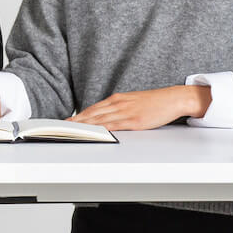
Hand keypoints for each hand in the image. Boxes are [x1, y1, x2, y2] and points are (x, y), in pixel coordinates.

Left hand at [68, 85, 209, 130]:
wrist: (172, 99)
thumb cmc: (154, 103)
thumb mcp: (132, 103)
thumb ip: (118, 110)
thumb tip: (105, 120)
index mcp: (116, 100)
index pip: (91, 109)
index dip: (77, 117)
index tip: (64, 122)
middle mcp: (117, 104)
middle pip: (91, 114)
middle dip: (74, 122)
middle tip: (59, 128)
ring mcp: (125, 112)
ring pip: (99, 120)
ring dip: (83, 126)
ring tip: (69, 132)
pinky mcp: (133, 121)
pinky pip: (113, 126)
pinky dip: (100, 130)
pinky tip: (92, 133)